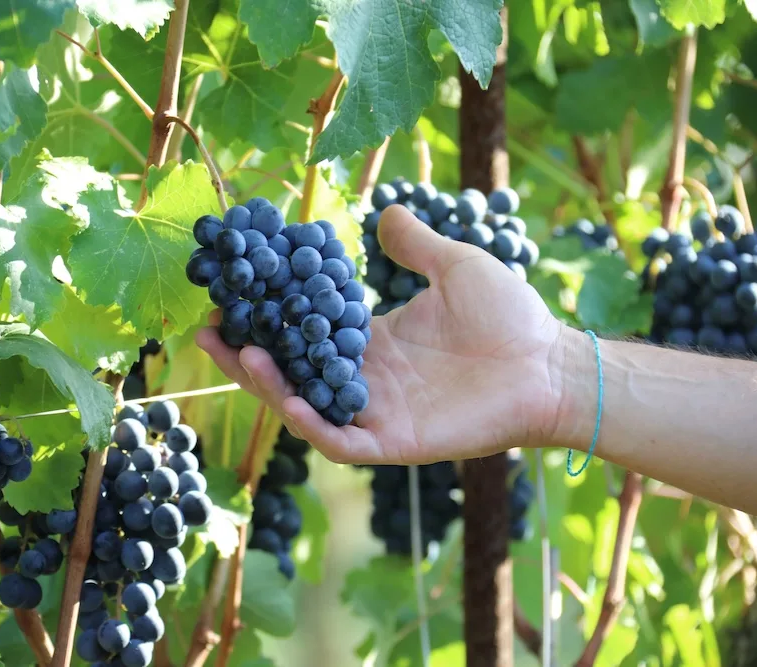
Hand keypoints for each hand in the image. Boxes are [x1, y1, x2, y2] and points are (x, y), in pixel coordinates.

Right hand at [195, 204, 568, 464]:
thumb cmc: (510, 316)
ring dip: (268, 385)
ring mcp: (379, 413)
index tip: (233, 292)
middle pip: (292, 372)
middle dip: (247, 356)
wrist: (551, 365)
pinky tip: (288, 398)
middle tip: (206, 331)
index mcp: (374, 342)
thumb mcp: (455, 266)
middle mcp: (367, 379)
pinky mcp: (396, 442)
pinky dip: (312, 423)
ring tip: (240, 353)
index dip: (269, 317)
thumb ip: (415, 244)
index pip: (306, 332)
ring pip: (306, 406)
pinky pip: (342, 439)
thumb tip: (383, 212)